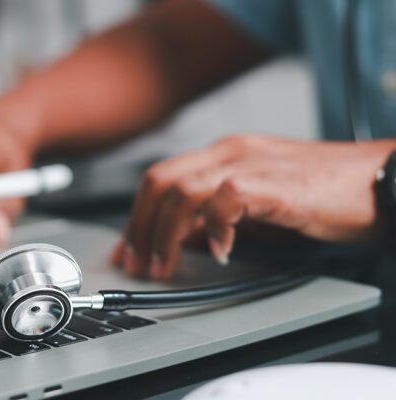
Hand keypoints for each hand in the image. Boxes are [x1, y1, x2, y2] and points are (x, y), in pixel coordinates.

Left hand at [110, 135, 394, 279]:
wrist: (380, 180)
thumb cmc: (325, 192)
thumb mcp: (256, 209)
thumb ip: (215, 219)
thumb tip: (180, 240)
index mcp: (223, 155)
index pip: (160, 179)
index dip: (136, 217)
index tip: (127, 249)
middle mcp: (230, 152)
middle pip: (158, 181)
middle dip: (139, 227)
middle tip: (136, 263)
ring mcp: (249, 163)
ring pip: (180, 190)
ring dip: (164, 234)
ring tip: (164, 266)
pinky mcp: (273, 182)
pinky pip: (225, 199)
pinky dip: (213, 228)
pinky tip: (219, 251)